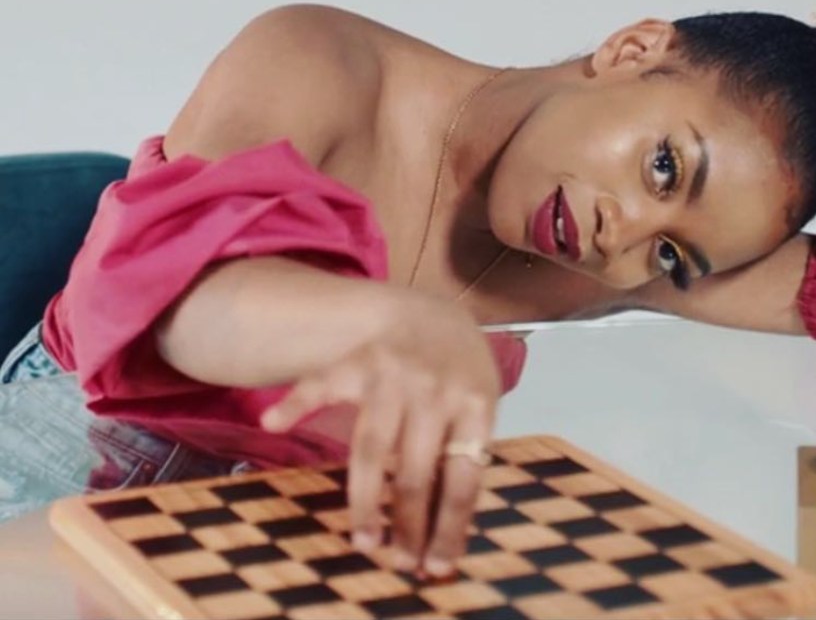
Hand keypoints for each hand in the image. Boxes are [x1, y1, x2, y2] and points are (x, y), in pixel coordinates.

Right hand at [259, 294, 500, 576]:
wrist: (435, 313)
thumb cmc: (461, 372)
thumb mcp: (480, 403)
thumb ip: (465, 450)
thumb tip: (449, 527)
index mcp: (475, 402)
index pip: (463, 476)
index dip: (450, 525)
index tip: (436, 563)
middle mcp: (434, 389)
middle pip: (416, 470)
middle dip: (408, 523)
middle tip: (398, 561)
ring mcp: (394, 373)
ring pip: (372, 447)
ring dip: (366, 499)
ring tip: (363, 538)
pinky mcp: (358, 360)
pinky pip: (323, 383)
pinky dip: (297, 402)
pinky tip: (274, 423)